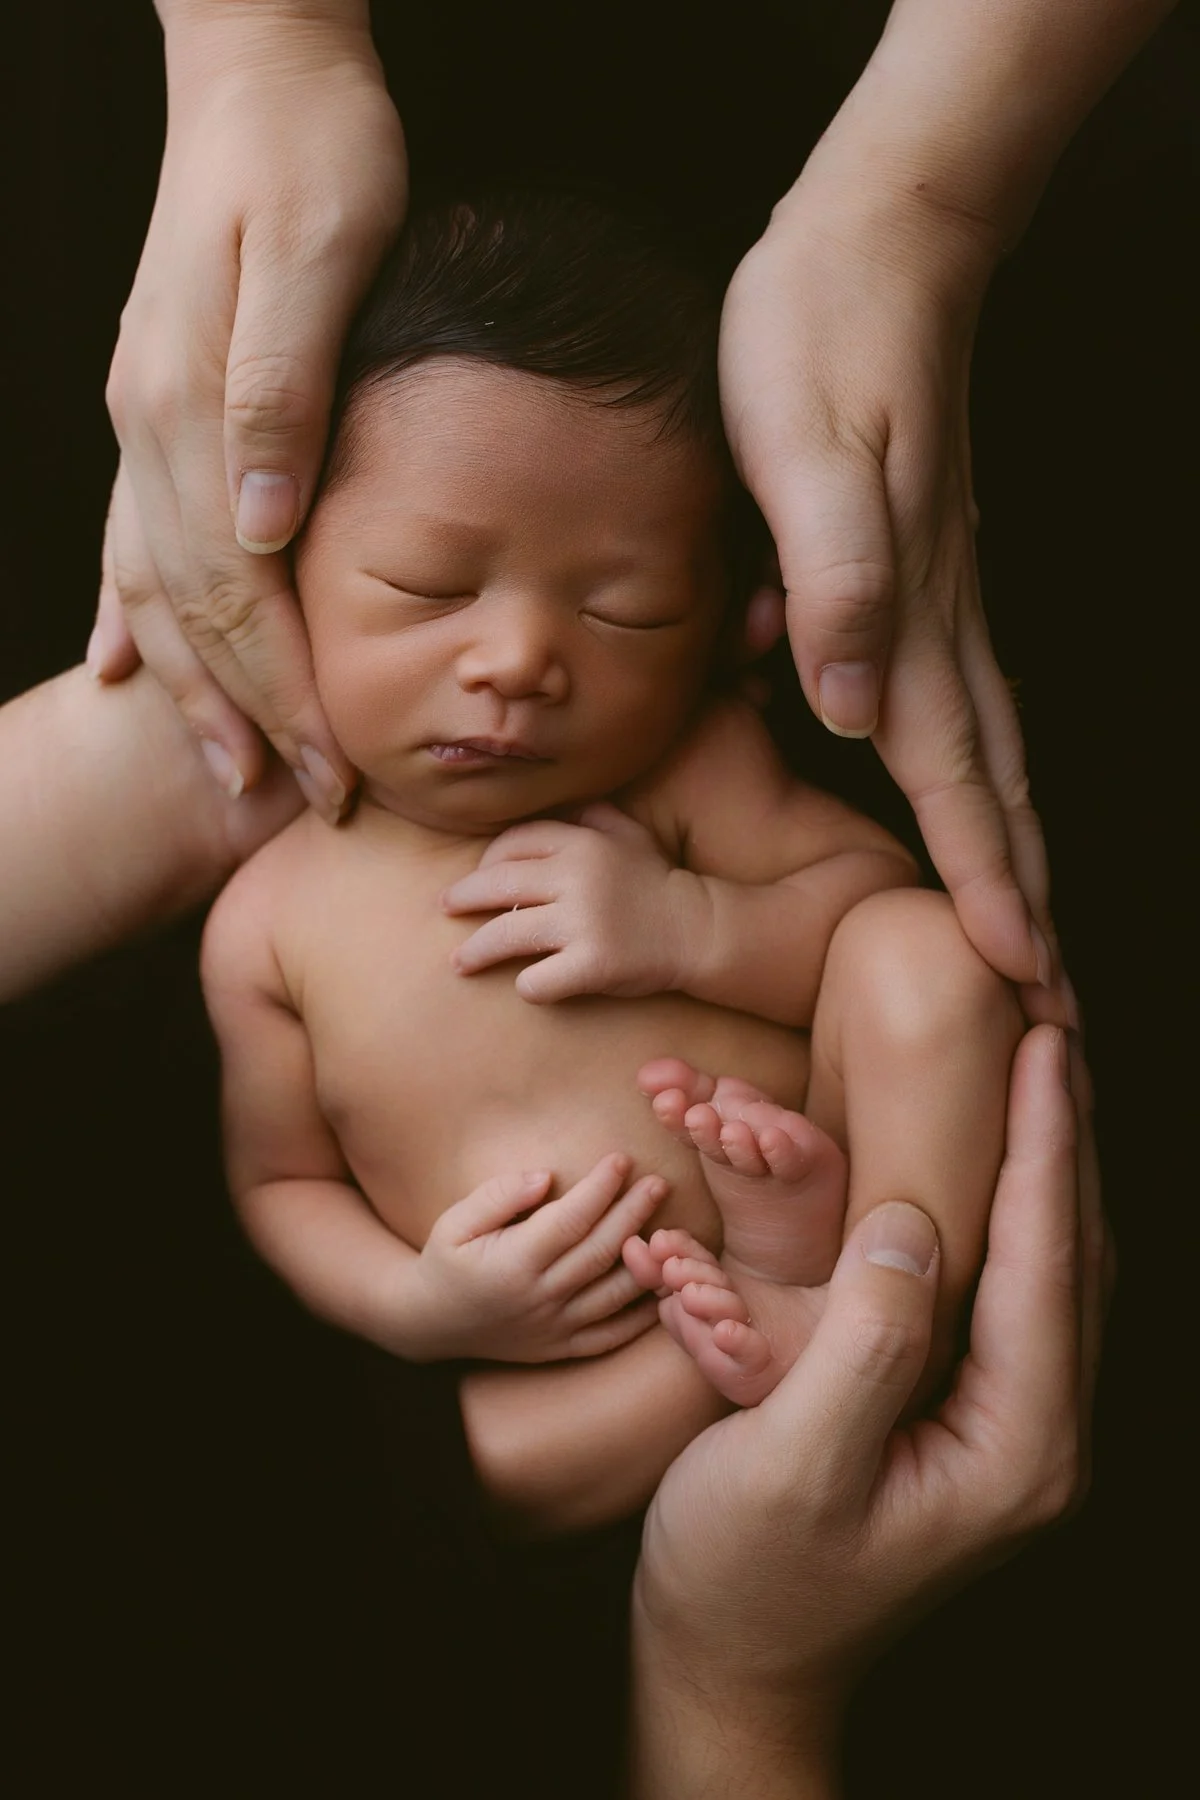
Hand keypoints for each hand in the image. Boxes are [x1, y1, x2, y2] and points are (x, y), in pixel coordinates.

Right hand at [97, 7, 406, 815]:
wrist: (259, 70)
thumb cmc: (314, 155)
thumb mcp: (319, 256)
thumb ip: (284, 393)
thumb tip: (265, 527)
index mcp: (193, 404)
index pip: (240, 592)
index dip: (286, 691)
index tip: (331, 770)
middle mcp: (150, 426)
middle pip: (197, 611)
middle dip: (253, 715)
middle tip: (306, 798)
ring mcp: (141, 419)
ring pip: (155, 589)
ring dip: (192, 689)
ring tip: (229, 767)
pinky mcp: (153, 405)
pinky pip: (131, 539)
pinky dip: (133, 615)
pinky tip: (127, 666)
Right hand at [413, 1154, 665, 1362]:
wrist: (430, 1323)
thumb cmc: (445, 1261)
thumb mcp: (453, 1222)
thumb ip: (498, 1196)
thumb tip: (546, 1177)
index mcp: (512, 1264)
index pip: (569, 1220)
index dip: (599, 1189)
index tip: (621, 1159)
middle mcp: (540, 1299)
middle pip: (601, 1252)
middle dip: (634, 1214)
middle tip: (659, 1182)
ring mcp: (555, 1328)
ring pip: (615, 1294)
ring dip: (648, 1260)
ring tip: (672, 1227)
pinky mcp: (563, 1347)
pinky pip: (612, 1334)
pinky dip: (642, 1314)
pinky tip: (663, 1284)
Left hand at [442, 805, 699, 1003]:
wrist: (700, 930)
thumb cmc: (658, 882)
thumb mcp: (630, 834)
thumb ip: (590, 815)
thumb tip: (552, 805)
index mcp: (581, 843)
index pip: (513, 844)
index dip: (486, 862)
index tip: (476, 879)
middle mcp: (577, 877)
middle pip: (497, 886)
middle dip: (462, 899)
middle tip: (444, 909)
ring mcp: (583, 923)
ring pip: (505, 935)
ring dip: (475, 951)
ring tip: (459, 961)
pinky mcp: (592, 965)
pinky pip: (538, 980)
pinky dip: (529, 986)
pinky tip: (531, 985)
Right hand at [629, 1026, 1107, 1784]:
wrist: (734, 1664)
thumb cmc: (748, 1577)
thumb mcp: (792, 1466)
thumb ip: (863, 1349)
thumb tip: (910, 1225)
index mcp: (1015, 1446)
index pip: (1048, 1263)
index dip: (1047, 1145)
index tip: (1043, 1045)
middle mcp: (1037, 1434)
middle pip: (1076, 1255)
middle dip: (1069, 1138)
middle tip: (1054, 1029)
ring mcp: (1011, 1429)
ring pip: (1053, 1268)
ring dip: (1049, 1166)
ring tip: (1040, 1076)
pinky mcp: (971, 1417)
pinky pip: (1013, 1291)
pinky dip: (1011, 1211)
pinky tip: (988, 1167)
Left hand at [720, 177, 1070, 1021]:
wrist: (877, 246)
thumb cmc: (823, 345)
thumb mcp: (808, 460)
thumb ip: (835, 585)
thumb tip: (849, 711)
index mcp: (909, 617)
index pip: (956, 779)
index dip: (988, 881)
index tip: (1026, 977)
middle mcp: (936, 625)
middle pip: (993, 785)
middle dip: (1020, 893)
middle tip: (1053, 994)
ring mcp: (938, 599)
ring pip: (983, 749)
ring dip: (1006, 842)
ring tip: (1022, 920)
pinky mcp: (920, 571)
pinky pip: (953, 699)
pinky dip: (972, 768)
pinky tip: (961, 786)